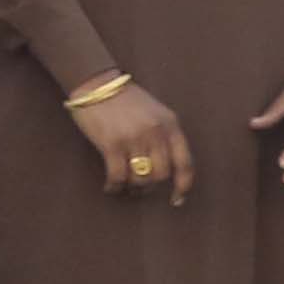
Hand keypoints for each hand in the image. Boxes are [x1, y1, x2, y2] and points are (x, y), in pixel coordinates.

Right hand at [75, 77, 192, 200]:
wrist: (97, 84)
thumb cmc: (126, 100)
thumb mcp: (156, 112)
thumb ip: (165, 135)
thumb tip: (166, 169)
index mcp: (170, 124)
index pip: (185, 162)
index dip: (183, 185)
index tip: (176, 199)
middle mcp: (156, 132)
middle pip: (161, 175)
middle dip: (151, 187)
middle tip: (140, 189)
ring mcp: (134, 138)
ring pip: (141, 178)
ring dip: (133, 189)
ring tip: (125, 187)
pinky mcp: (112, 144)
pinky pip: (118, 176)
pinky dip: (114, 187)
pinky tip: (110, 188)